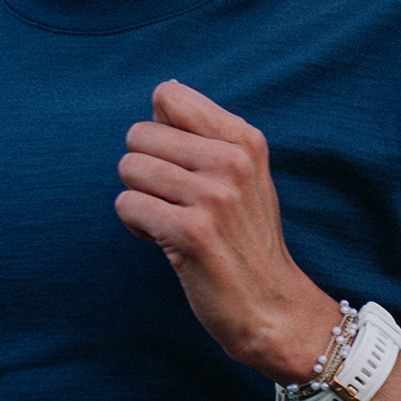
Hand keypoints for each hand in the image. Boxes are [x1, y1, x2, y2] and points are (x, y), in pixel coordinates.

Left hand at [116, 80, 341, 381]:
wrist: (272, 308)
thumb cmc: (246, 241)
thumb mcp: (244, 176)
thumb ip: (208, 135)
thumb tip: (163, 93)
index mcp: (244, 140)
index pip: (168, 95)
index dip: (159, 133)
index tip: (180, 165)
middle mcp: (232, 161)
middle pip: (139, 133)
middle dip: (143, 170)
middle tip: (173, 202)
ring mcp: (214, 197)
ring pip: (129, 168)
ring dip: (138, 199)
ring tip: (170, 221)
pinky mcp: (191, 232)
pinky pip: (127, 206)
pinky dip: (136, 227)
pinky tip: (165, 241)